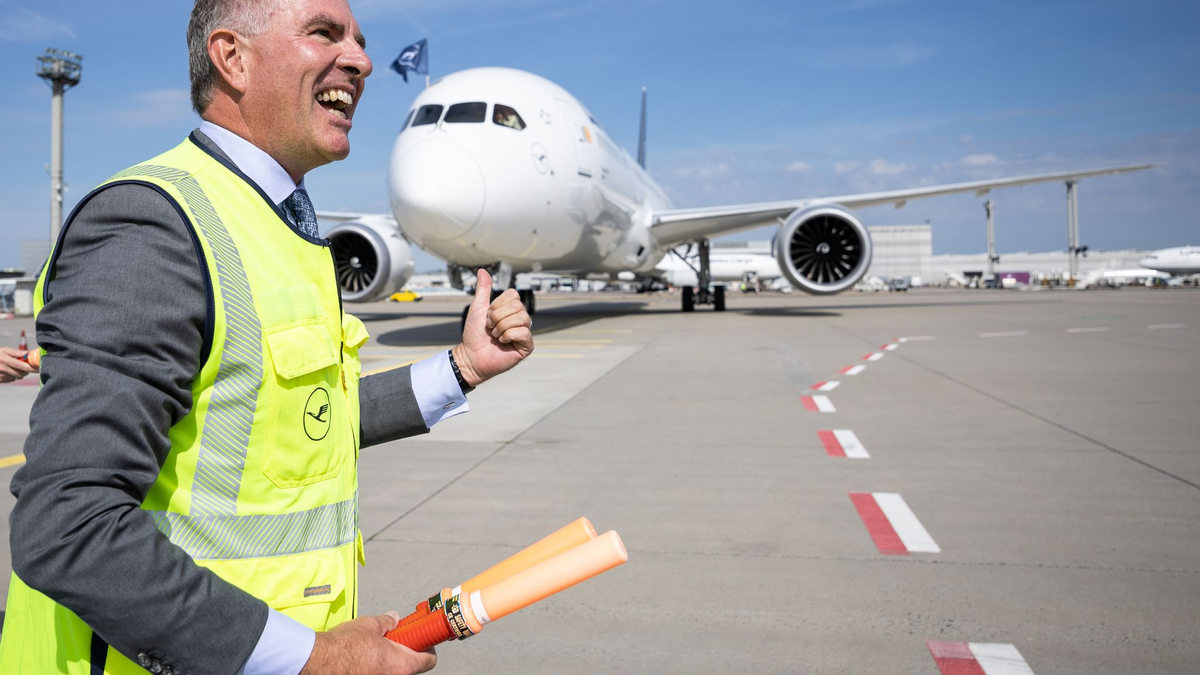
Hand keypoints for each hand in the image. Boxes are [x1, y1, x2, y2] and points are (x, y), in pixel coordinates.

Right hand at [0, 347, 35, 383]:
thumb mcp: (4, 350)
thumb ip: (16, 352)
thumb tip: (27, 353)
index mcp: (5, 360)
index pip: (22, 366)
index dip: (31, 368)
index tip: (38, 368)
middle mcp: (3, 369)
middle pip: (21, 373)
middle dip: (26, 371)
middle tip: (26, 366)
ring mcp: (0, 375)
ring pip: (16, 377)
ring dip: (19, 373)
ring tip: (14, 367)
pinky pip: (11, 380)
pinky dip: (12, 376)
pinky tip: (8, 371)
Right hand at [300, 612, 435, 674]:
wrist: (318, 661)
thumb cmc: (343, 646)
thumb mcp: (370, 625)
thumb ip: (387, 622)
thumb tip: (394, 619)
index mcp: (401, 664)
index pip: (429, 661)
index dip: (428, 648)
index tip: (424, 640)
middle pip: (412, 668)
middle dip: (408, 653)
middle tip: (399, 641)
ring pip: (395, 672)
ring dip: (391, 661)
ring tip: (378, 648)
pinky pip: (380, 674)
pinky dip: (378, 667)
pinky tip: (366, 657)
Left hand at [452, 269, 533, 387]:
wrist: (471, 356)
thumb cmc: (474, 335)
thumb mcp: (477, 308)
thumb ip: (483, 290)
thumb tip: (482, 271)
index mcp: (510, 310)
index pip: (513, 295)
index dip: (497, 305)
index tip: (488, 316)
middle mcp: (519, 319)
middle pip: (517, 306)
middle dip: (498, 317)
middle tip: (491, 327)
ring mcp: (524, 332)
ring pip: (521, 318)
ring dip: (502, 327)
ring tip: (496, 336)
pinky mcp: (527, 346)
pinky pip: (524, 332)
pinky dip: (509, 336)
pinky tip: (503, 342)